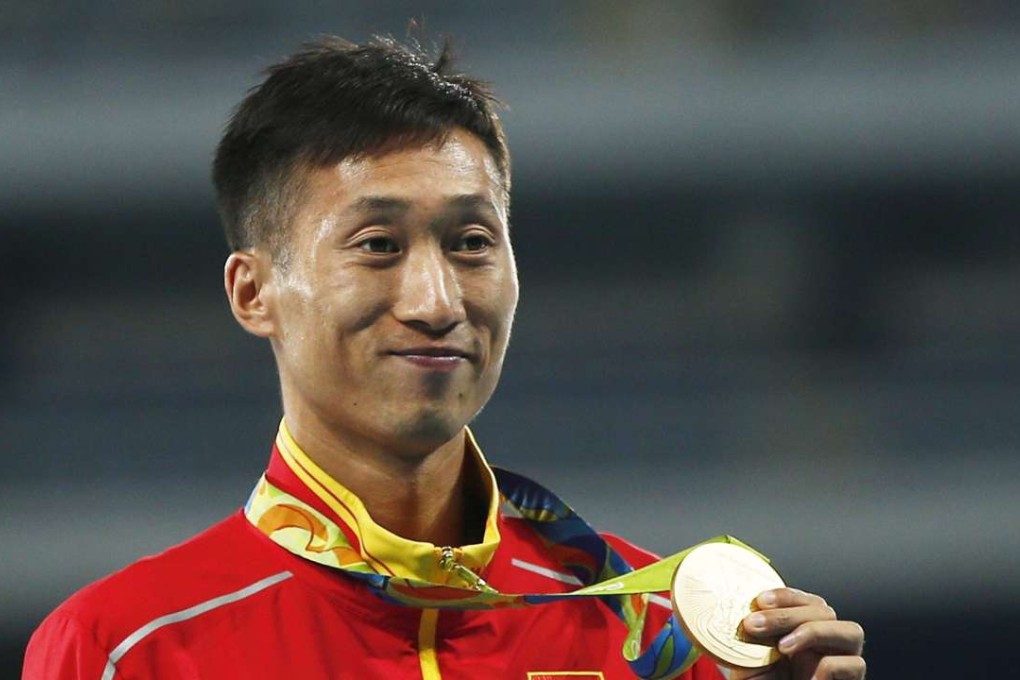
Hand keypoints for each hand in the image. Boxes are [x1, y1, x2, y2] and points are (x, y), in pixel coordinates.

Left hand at [731, 588, 864, 679]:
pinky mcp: (853, 679)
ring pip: (851, 630)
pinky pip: (852, 664)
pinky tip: (805, 678)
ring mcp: (845, 659)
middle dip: (786, 614)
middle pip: (824, 610)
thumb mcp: (753, 659)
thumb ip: (755, 636)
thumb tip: (744, 612)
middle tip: (754, 624)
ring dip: (812, 632)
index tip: (758, 600)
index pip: (805, 600)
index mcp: (807, 628)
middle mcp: (830, 640)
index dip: (784, 596)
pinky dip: (826, 667)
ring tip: (782, 648)